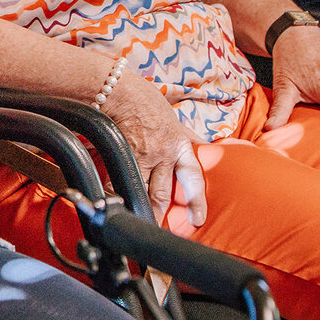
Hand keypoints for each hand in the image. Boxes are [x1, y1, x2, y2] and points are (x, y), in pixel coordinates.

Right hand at [100, 72, 207, 225]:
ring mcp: (140, 156)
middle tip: (160, 228)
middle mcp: (162, 154)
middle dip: (161, 212)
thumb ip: (189, 137)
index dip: (196, 201)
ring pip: (141, 191)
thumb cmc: (145, 100)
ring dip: (140, 208)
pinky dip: (115, 194)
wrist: (118, 90)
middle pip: (163, 192)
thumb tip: (207, 147)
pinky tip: (113, 204)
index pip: (193, 178)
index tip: (197, 219)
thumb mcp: (174, 118)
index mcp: (178, 145)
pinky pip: (117, 181)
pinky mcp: (120, 155)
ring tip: (138, 223)